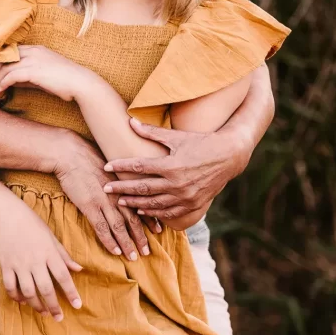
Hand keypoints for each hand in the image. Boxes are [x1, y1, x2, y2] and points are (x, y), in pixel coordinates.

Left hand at [0, 46, 96, 100]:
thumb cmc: (65, 81)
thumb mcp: (44, 75)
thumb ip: (28, 75)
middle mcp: (33, 51)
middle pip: (6, 57)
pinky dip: (3, 84)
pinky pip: (11, 76)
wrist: (81, 83)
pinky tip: (0, 91)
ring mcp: (33, 60)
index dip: (2, 62)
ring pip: (6, 67)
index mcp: (37, 49)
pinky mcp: (33, 71)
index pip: (13, 51)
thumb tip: (11, 81)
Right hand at [0, 203, 83, 320]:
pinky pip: (10, 286)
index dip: (71, 292)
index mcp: (49, 252)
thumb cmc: (32, 223)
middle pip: (46, 288)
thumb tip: (79, 269)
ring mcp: (19, 264)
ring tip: (43, 312)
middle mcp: (34, 260)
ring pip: (28, 291)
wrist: (6, 214)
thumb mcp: (51, 237)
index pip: (63, 276)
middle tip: (59, 317)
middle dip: (54, 306)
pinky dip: (16, 297)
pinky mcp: (5, 265)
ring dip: (36, 305)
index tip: (78, 305)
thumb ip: (64, 255)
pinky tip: (23, 301)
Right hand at [52, 132, 158, 259]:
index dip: (150, 219)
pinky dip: (110, 241)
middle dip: (141, 237)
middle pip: (133, 220)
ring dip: (128, 243)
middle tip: (147, 251)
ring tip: (133, 257)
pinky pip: (102, 228)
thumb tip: (123, 183)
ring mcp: (104, 202)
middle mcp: (117, 195)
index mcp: (123, 185)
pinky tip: (115, 251)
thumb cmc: (87, 156)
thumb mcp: (109, 164)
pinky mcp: (90, 206)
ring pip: (120, 227)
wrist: (70, 154)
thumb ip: (118, 177)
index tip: (158, 230)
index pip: (141, 204)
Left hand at [102, 119, 249, 220]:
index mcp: (171, 165)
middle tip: (106, 189)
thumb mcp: (177, 136)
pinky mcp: (192, 204)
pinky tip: (143, 211)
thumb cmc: (201, 142)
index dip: (121, 166)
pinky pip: (169, 212)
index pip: (139, 167)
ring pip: (153, 204)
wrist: (229, 157)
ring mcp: (185, 196)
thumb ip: (152, 132)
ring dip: (135, 203)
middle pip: (142, 188)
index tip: (106, 167)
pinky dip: (154, 213)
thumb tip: (130, 121)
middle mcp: (177, 183)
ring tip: (120, 201)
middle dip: (122, 188)